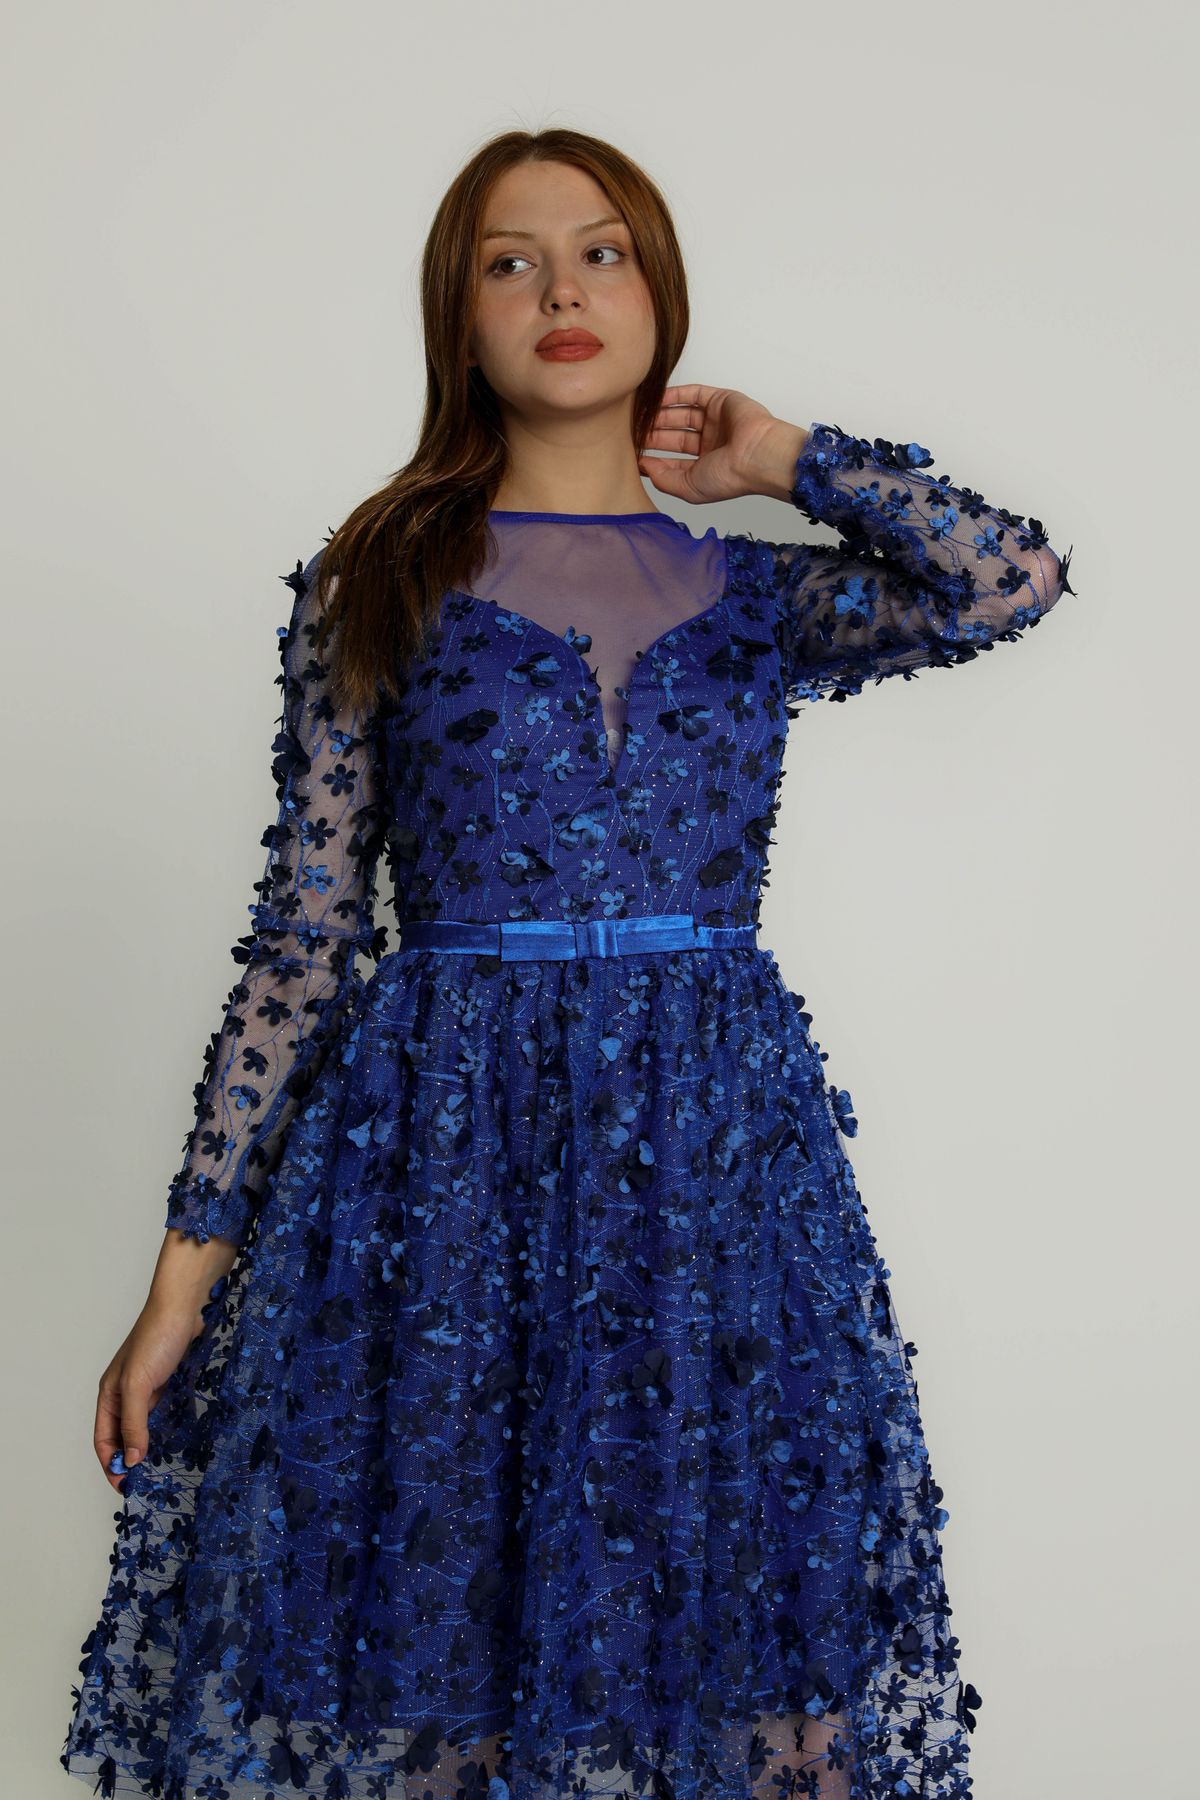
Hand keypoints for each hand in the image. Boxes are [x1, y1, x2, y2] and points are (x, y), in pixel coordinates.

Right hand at [93, 1296, 206, 1492]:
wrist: (186, 1305)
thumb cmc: (157, 1338)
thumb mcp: (138, 1384)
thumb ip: (134, 1422)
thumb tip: (130, 1460)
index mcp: (109, 1394)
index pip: (103, 1439)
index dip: (110, 1464)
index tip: (125, 1487)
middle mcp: (125, 1393)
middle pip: (121, 1436)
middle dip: (128, 1460)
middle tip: (145, 1483)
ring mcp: (148, 1387)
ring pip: (143, 1426)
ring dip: (147, 1447)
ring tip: (160, 1469)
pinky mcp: (168, 1382)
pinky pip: (162, 1414)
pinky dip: (165, 1430)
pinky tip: (176, 1441)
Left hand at [637, 384, 807, 505]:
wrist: (756, 455)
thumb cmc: (730, 477)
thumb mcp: (688, 488)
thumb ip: (664, 479)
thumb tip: (643, 467)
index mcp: (706, 467)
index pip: (673, 461)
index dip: (653, 458)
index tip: (631, 457)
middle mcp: (710, 443)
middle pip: (673, 436)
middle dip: (653, 435)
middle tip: (630, 433)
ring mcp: (714, 421)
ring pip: (680, 415)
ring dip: (659, 415)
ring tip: (637, 416)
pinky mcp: (719, 401)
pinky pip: (692, 395)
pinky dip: (673, 396)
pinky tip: (654, 400)